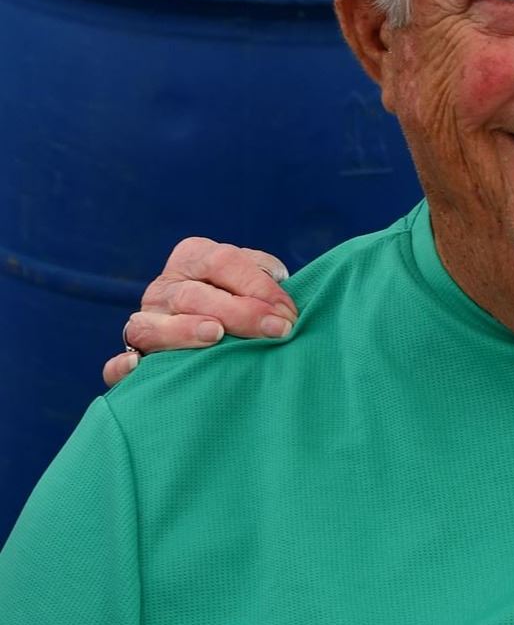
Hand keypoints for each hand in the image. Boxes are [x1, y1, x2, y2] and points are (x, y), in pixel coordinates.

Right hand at [102, 239, 298, 387]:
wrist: (216, 324)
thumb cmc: (244, 299)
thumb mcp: (255, 278)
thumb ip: (267, 279)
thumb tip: (282, 304)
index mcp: (193, 256)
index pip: (222, 262)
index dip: (259, 287)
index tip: (288, 313)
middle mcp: (164, 287)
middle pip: (194, 294)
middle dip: (240, 312)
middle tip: (276, 331)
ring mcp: (145, 321)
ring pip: (152, 325)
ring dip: (184, 331)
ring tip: (215, 335)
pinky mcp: (133, 357)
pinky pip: (115, 364)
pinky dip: (121, 367)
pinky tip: (136, 367)